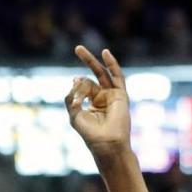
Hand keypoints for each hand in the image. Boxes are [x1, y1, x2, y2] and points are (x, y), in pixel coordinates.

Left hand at [65, 46, 131, 166]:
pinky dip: (111, 64)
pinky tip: (105, 53)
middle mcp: (102, 97)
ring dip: (91, 61)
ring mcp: (112, 95)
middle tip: (77, 48)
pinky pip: (117, 76)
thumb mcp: (74, 115)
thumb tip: (75, 79)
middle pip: (92, 76)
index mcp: (91, 104)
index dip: (76, 89)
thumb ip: (71, 98)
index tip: (75, 101)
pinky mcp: (121, 95)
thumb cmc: (90, 134)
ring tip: (79, 49)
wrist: (107, 143)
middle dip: (86, 61)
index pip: (81, 87)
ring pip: (100, 75)